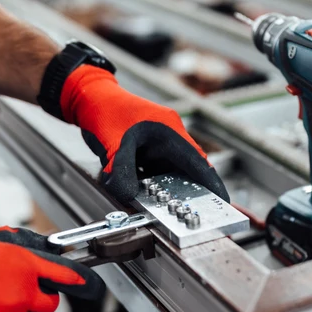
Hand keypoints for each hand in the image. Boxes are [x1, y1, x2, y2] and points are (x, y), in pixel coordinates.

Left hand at [58, 65, 228, 202]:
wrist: (89, 97)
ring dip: (168, 190)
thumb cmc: (105, 110)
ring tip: (165, 209)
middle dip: (189, 192)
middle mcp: (169, 137)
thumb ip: (121, 172)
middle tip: (191, 214)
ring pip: (170, 174)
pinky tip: (144, 196)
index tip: (221, 202)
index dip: (212, 184)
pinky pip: (155, 172)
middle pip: (188, 171)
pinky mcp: (146, 150)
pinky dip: (152, 185)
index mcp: (170, 131)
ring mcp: (158, 144)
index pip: (198, 163)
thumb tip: (128, 197)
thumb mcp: (112, 144)